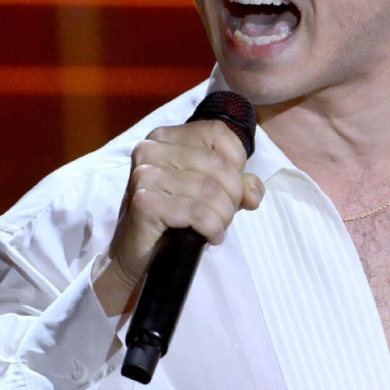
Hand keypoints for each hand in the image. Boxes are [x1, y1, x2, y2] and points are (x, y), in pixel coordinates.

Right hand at [99, 120, 264, 310]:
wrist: (135, 255)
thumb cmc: (172, 220)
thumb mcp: (209, 195)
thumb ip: (237, 185)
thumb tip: (254, 193)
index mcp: (166, 137)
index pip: (219, 133)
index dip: (238, 163)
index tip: (232, 189)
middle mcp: (151, 149)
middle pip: (219, 164)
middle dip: (232, 196)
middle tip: (224, 217)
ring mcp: (145, 174)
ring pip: (211, 190)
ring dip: (223, 216)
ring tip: (215, 228)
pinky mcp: (145, 202)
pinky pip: (197, 212)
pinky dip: (212, 228)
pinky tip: (208, 236)